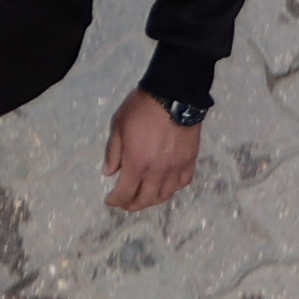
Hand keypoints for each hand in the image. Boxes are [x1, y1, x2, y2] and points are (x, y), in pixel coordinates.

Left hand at [105, 89, 201, 213]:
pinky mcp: (189, 161)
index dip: (116, 200)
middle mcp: (157, 171)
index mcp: (137, 162)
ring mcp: (176, 167)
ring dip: (152, 200)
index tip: (110, 200)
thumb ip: (113, 151)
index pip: (125, 192)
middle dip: (132, 204)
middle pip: (145, 199)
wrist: (174, 94)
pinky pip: (182, 183)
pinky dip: (172, 189)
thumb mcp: (118, 125)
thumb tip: (108, 173)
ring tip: (144, 197)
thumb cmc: (141, 107)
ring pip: (165, 195)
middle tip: (125, 203)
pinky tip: (165, 185)